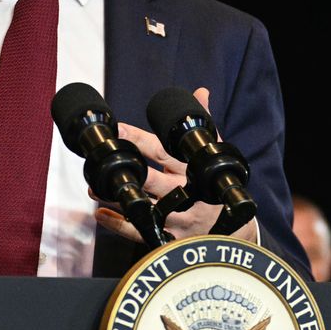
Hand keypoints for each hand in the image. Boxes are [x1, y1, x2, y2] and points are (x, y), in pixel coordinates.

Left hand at [94, 87, 257, 244]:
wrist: (236, 226)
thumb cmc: (217, 183)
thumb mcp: (213, 152)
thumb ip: (204, 122)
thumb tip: (200, 92)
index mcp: (191, 168)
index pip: (161, 150)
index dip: (138, 139)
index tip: (117, 129)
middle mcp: (185, 192)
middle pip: (153, 181)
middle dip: (128, 171)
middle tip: (102, 162)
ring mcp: (180, 217)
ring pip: (145, 208)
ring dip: (118, 199)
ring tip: (94, 188)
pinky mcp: (173, 237)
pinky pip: (142, 231)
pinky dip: (120, 225)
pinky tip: (102, 214)